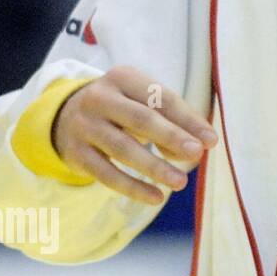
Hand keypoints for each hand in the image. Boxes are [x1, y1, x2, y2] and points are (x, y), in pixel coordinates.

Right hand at [52, 66, 217, 205]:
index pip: (161, 98)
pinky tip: (156, 197)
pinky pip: (106, 173)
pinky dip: (132, 187)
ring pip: (122, 148)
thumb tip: (196, 149)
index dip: (188, 120)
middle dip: (171, 137)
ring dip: (154, 167)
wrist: (65, 116)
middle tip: (196, 154)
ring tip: (180, 182)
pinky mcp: (75, 152)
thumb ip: (171, 122)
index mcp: (123, 78)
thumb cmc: (121, 108)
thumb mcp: (143, 103)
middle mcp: (100, 98)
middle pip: (140, 119)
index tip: (211, 140)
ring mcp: (84, 125)